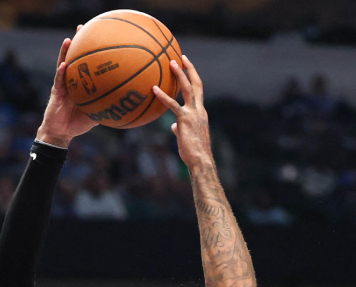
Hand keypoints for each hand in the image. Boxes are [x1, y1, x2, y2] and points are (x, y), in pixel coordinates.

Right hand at [37, 27, 98, 146]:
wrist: (62, 133)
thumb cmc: (78, 124)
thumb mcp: (97, 114)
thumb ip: (109, 107)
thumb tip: (128, 106)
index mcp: (81, 83)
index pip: (86, 63)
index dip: (91, 50)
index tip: (99, 36)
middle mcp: (71, 80)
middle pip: (74, 57)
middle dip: (78, 42)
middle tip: (83, 27)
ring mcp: (62, 85)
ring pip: (63, 64)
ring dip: (65, 52)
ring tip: (69, 40)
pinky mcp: (56, 92)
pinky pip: (59, 81)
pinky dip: (61, 72)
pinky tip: (64, 64)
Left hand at [152, 55, 213, 171]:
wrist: (200, 160)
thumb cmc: (193, 152)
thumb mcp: (187, 137)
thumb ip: (181, 128)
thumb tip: (173, 126)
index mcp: (201, 112)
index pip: (199, 90)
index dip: (193, 76)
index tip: (188, 64)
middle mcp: (199, 110)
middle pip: (196, 84)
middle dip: (189, 69)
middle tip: (180, 57)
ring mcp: (193, 114)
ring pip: (187, 89)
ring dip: (179, 74)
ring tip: (171, 62)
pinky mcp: (185, 120)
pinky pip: (172, 105)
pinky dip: (163, 96)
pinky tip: (154, 89)